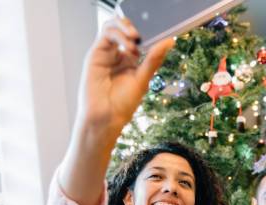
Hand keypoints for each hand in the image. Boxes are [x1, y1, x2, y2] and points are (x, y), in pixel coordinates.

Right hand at [78, 17, 173, 136]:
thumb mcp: (143, 79)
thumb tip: (170, 41)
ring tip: (135, 38)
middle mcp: (117, 54)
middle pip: (124, 28)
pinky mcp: (95, 54)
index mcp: (130, 60)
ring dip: (126, 27)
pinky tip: (128, 44)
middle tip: (143, 34)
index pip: (137, 37)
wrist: (106, 118)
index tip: (158, 32)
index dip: (146, 31)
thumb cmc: (122, 104)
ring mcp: (106, 53)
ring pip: (113, 26)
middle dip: (135, 26)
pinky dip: (118, 34)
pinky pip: (105, 34)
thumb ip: (154, 59)